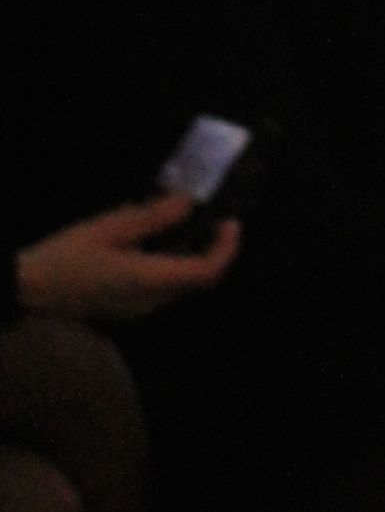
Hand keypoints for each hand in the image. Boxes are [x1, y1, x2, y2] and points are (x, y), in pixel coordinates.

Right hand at [15, 197, 240, 324]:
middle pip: (198, 280)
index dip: (226, 248)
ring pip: (180, 285)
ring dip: (192, 255)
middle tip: (213, 216)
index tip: (231, 219)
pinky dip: (172, 262)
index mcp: (150, 281)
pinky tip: (157, 238)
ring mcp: (137, 309)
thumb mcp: (107, 228)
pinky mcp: (124, 308)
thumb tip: (188, 202)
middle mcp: (151, 301)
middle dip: (213, 249)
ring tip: (186, 220)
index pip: (205, 272)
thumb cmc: (64, 258)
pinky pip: (162, 287)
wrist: (24, 294)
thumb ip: (150, 217)